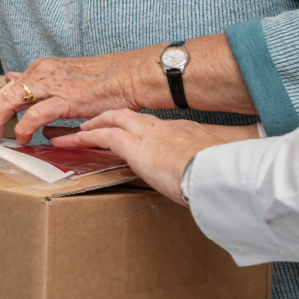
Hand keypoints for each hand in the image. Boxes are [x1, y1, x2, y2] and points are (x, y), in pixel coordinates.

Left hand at [0, 50, 153, 143]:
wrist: (128, 77)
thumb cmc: (100, 81)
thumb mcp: (61, 75)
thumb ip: (35, 81)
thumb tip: (10, 79)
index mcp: (40, 69)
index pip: (6, 89)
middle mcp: (40, 73)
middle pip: (1, 95)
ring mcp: (51, 84)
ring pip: (10, 102)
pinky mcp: (64, 98)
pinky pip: (35, 115)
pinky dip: (24, 128)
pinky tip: (22, 139)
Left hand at [52, 110, 258, 204]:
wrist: (220, 173)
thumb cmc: (224, 175)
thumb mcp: (216, 167)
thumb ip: (205, 169)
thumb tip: (204, 182)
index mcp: (186, 132)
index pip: (154, 126)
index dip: (137, 128)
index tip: (128, 133)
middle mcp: (165, 128)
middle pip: (130, 116)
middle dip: (109, 119)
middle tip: (92, 125)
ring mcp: (149, 134)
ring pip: (113, 120)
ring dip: (92, 126)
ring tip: (75, 133)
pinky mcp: (136, 146)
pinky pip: (105, 136)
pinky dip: (87, 137)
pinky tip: (75, 140)